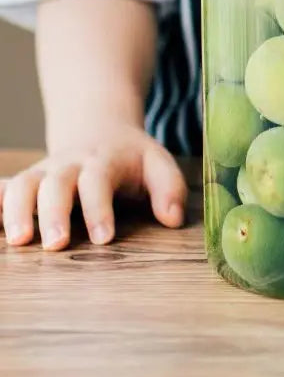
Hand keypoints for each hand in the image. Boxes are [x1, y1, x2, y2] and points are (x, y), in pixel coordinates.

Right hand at [0, 125, 186, 250]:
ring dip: (17, 210)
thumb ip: (170, 188)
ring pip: (24, 185)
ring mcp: (45, 173)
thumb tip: (173, 219)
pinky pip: (5, 188)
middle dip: (54, 214)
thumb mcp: (158, 164)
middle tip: (56, 245)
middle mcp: (69, 166)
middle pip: (56, 184)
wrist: (100, 130)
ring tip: (18, 241)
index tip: (103, 239)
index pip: (98, 182)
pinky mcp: (28, 182)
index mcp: (102, 161)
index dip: (99, 209)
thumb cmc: (132, 158)